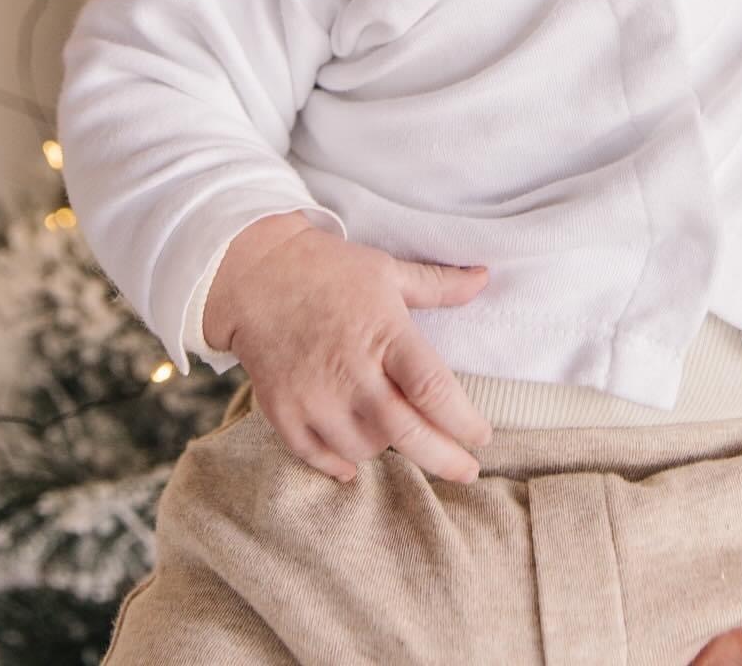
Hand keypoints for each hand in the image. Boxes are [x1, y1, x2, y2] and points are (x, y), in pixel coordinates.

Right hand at [203, 214, 493, 483]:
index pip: (432, 389)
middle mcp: (350, 371)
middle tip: (468, 472)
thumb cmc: (329, 270)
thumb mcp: (387, 270)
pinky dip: (340, 464)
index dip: (462, 420)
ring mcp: (314, 396)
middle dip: (443, 458)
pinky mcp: (283, 412)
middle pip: (406, 432)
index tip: (482, 436)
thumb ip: (438, 284)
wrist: (256, 275)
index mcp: (383, 333)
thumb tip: (485, 278)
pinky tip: (356, 462)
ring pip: (364, 449)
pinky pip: (318, 457)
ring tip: (400, 436)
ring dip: (389, 450)